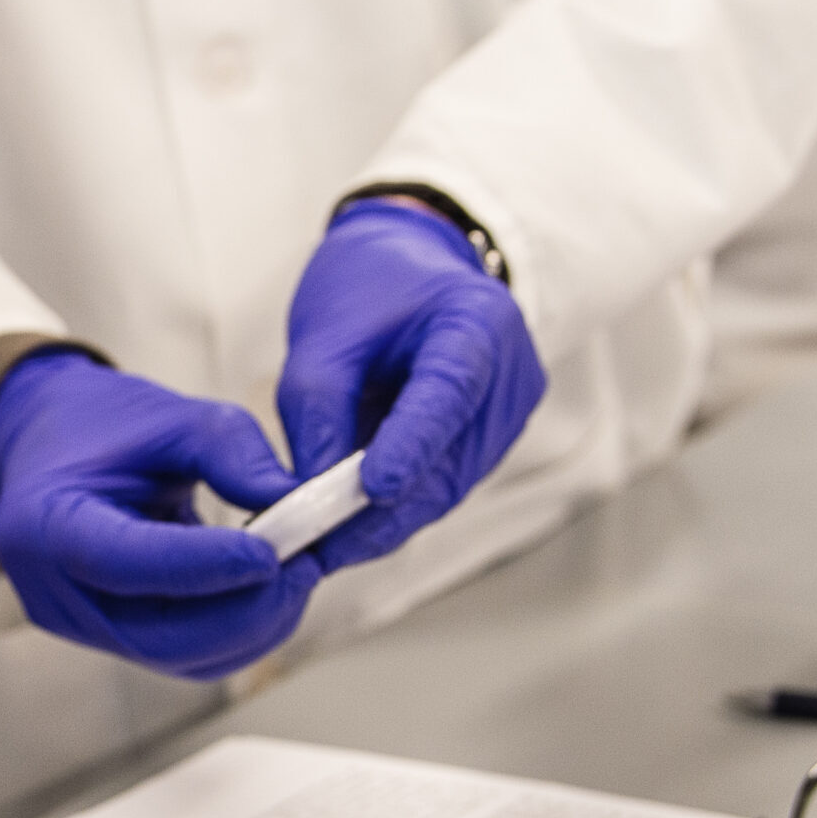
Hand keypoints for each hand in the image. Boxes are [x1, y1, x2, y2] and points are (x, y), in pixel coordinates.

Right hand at [0, 351, 319, 678]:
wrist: (51, 446)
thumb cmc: (96, 427)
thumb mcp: (165, 415)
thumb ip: (229, 450)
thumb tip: (293, 501)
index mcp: (44, 526)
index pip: (124, 563)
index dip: (205, 566)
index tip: (274, 550)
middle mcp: (54, 593)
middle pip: (160, 635)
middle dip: (247, 608)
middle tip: (305, 563)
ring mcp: (83, 626)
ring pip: (183, 656)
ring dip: (254, 623)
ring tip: (295, 569)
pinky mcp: (115, 639)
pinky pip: (188, 655)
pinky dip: (239, 628)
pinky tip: (266, 586)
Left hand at [276, 199, 546, 570]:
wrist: (410, 267)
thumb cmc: (366, 289)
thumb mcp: (325, 336)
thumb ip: (316, 410)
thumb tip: (307, 493)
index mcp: (478, 322)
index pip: (449, 394)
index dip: (412, 446)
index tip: (372, 489)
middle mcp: (509, 373)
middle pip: (450, 460)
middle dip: (384, 513)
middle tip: (321, 550)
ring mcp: (507, 413)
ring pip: (446, 486)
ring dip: (386, 522)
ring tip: (322, 547)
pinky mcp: (490, 440)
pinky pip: (443, 483)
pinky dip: (397, 508)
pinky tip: (349, 528)